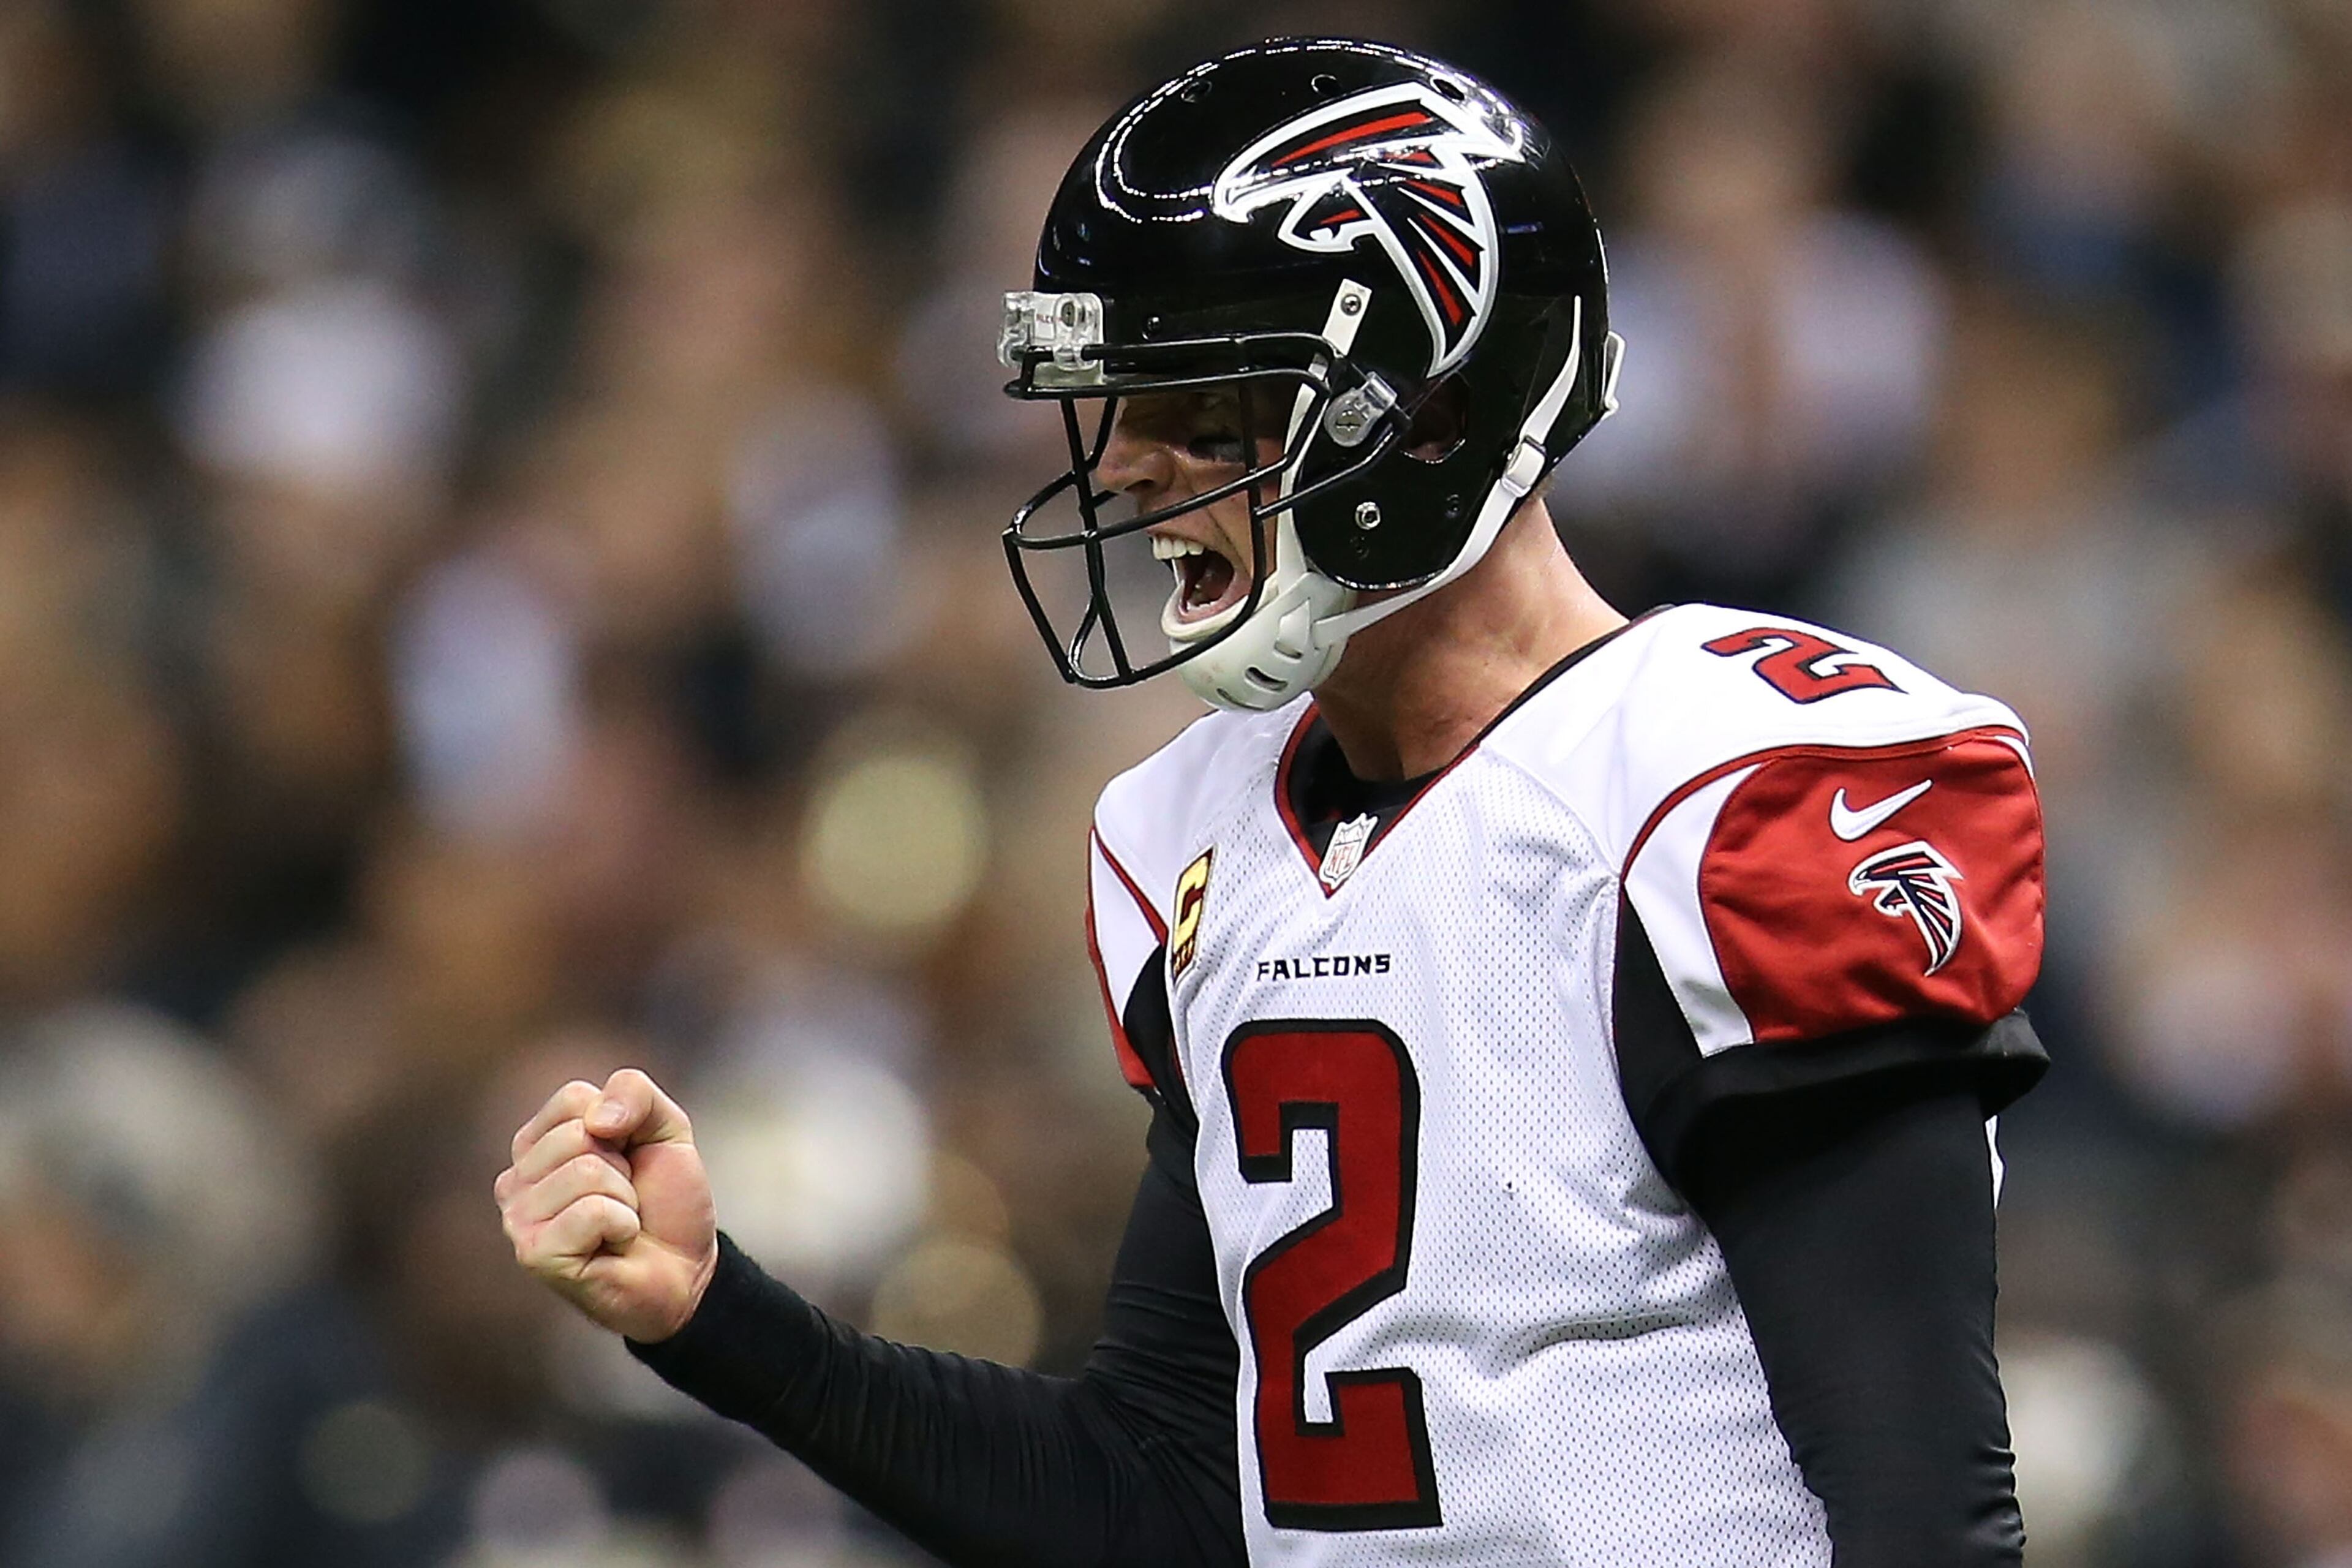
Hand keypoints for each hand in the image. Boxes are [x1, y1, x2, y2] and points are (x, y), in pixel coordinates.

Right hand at [496, 1068, 718, 1342]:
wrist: (686, 1269)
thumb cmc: (666, 1201)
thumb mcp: (665, 1128)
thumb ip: (635, 1092)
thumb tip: (596, 1120)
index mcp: (537, 1144)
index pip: (573, 1098)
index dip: (623, 1125)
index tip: (628, 1159)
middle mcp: (516, 1180)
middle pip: (578, 1134)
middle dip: (622, 1165)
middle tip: (625, 1199)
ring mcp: (518, 1219)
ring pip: (585, 1171)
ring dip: (624, 1199)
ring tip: (620, 1224)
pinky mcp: (534, 1254)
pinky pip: (592, 1211)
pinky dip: (622, 1225)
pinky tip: (614, 1246)